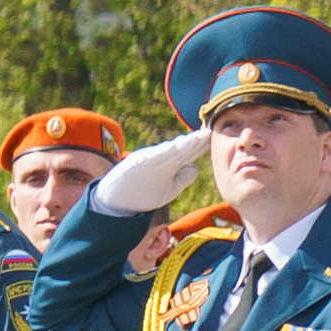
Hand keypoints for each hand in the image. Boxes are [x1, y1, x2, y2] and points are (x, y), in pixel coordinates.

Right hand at [95, 128, 210, 216]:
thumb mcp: (167, 188)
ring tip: (199, 136)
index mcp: (168, 164)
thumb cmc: (141, 193)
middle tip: (213, 129)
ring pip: (172, 151)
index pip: (190, 152)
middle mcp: (160, 158)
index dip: (202, 144)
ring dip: (186, 143)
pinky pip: (156, 157)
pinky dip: (167, 151)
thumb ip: (182, 178)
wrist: (114, 200)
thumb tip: (195, 167)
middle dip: (198, 140)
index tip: (215, 136)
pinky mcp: (138, 164)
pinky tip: (177, 146)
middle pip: (184, 148)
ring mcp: (149, 160)